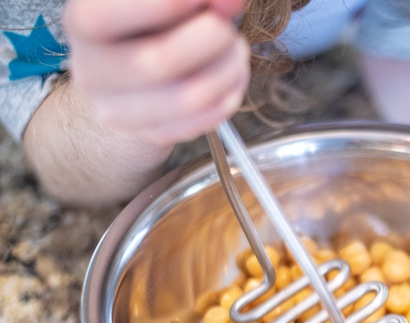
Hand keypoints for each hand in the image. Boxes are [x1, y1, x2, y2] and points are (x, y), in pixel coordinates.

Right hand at [63, 0, 248, 145]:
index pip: (108, 15)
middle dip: (212, 38)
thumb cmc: (152, 22)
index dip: (169, 5)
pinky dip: (230, 94)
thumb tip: (230, 1)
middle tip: (226, 26)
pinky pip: (205, 120)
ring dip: (229, 69)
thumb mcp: (166, 1)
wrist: (135, 71)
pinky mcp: (153, 132)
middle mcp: (92, 70)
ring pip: (191, 98)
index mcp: (85, 22)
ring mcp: (120, 110)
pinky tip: (229, 75)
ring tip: (234, 49)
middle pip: (158, 63)